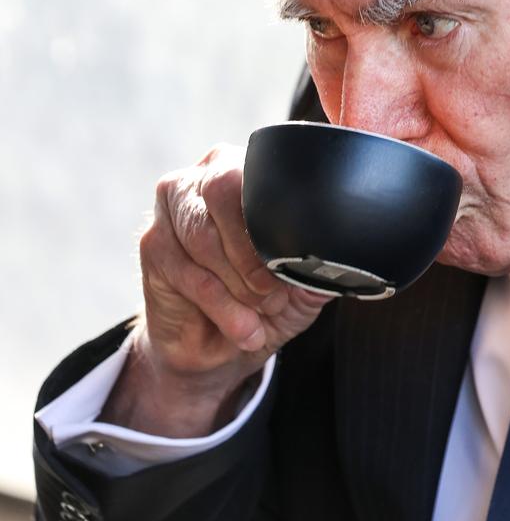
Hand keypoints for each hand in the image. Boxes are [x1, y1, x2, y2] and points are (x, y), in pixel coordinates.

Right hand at [101, 144, 332, 436]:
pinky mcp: (153, 241)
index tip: (293, 264)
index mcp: (256, 171)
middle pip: (225, 190)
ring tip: (261, 313)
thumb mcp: (307, 284)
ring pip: (203, 234)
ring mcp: (175, 204)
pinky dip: (219, 305)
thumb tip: (346, 251)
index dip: (278, 219)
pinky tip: (242, 328)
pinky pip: (186, 270)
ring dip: (237, 284)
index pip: (265, 173)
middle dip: (253, 253)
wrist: (223, 349)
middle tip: (273, 293)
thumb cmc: (269, 303)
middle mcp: (211, 174)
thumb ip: (325, 261)